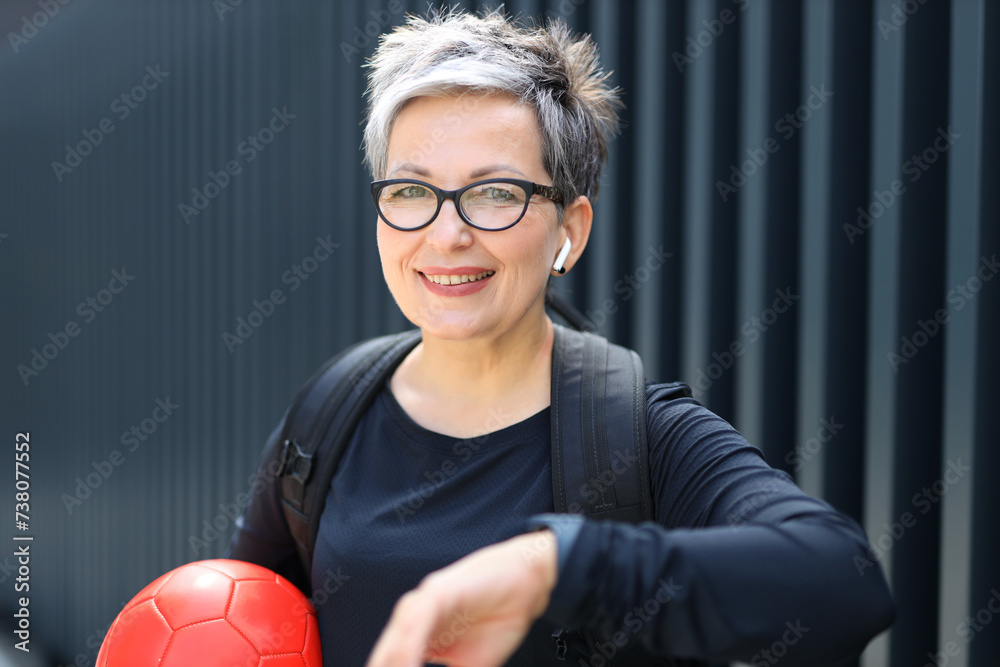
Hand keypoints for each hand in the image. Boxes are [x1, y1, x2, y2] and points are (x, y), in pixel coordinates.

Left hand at [365, 530, 557, 666]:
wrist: (528, 581)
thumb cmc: (500, 615)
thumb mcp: (470, 664)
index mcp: (421, 635)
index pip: (394, 663)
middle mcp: (416, 618)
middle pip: (388, 655)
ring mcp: (424, 603)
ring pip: (397, 642)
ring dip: (395, 664)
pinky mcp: (437, 592)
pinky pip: (415, 622)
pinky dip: (409, 648)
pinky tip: (409, 663)